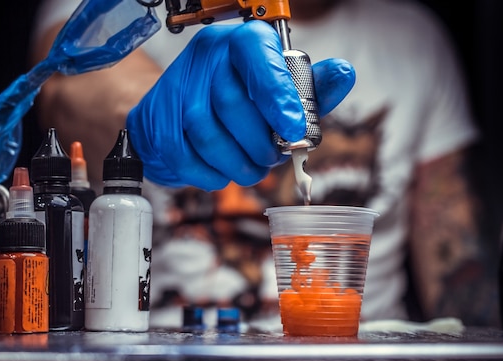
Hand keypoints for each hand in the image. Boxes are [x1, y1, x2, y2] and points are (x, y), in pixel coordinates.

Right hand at [126, 20, 354, 190]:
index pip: (256, 55)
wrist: (177, 113)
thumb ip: (310, 88)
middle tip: (272, 160)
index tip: (293, 130)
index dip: (276, 95)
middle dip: (259, 144)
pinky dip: (210, 175)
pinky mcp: (158, 121)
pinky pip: (185, 156)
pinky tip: (222, 173)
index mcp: (240, 43)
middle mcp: (206, 58)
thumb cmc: (235, 102)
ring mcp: (177, 89)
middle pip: (232, 104)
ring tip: (252, 170)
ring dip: (237, 164)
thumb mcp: (279, 91)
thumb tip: (343, 74)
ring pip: (208, 134)